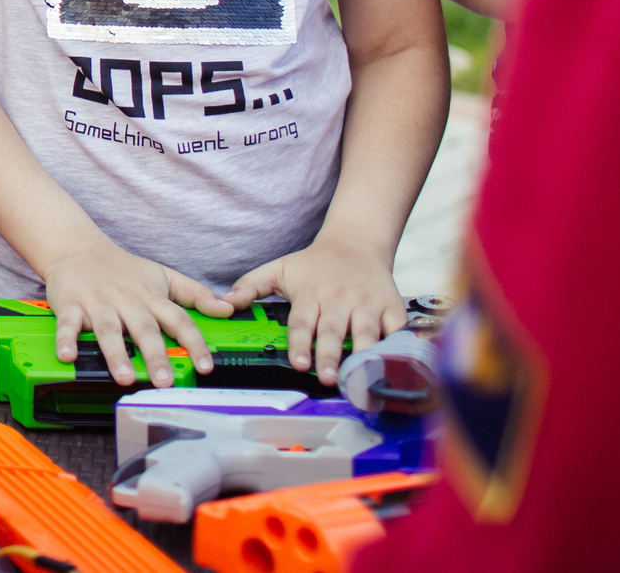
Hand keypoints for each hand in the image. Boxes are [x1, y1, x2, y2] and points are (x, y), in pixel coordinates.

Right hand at [37, 235, 236, 387]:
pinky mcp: (70, 305)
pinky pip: (67, 324)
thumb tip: (228, 309)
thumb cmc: (123, 268)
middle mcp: (127, 300)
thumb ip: (195, 294)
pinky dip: (66, 340)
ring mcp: (98, 302)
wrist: (77, 247)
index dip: (194, 343)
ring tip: (124, 377)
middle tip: (164, 381)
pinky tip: (68, 356)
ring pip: (108, 329)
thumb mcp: (163, 275)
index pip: (179, 319)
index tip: (205, 366)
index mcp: (151, 296)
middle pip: (143, 328)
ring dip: (115, 353)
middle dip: (155, 355)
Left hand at [228, 238, 405, 384]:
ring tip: (358, 376)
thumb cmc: (313, 264)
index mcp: (310, 294)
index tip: (299, 363)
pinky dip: (395, 343)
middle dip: (330, 354)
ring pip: (365, 331)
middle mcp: (338, 299)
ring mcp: (367, 303)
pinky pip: (396, 327)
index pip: (302, 322)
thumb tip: (223, 304)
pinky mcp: (392, 306)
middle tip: (327, 377)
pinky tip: (393, 362)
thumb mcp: (278, 269)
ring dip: (361, 353)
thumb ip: (250, 286)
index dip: (300, 343)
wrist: (356, 242)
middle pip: (333, 330)